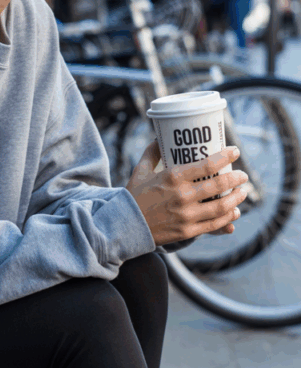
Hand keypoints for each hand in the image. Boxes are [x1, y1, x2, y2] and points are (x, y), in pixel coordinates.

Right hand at [126, 142, 247, 245]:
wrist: (124, 226)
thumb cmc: (133, 196)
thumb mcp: (141, 170)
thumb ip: (152, 153)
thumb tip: (160, 136)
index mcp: (172, 177)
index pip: (207, 164)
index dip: (226, 156)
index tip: (235, 151)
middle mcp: (182, 195)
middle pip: (219, 185)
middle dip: (236, 178)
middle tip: (243, 175)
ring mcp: (187, 215)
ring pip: (222, 206)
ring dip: (237, 198)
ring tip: (243, 192)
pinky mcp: (188, 231)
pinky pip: (214, 224)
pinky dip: (228, 218)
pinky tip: (234, 212)